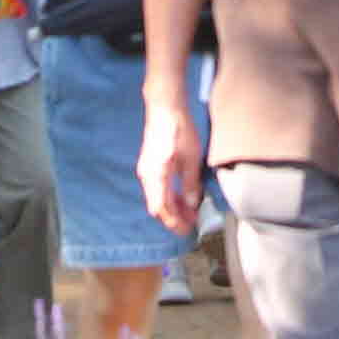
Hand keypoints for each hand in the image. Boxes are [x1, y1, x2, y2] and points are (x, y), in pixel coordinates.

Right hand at [138, 88, 205, 231]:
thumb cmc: (179, 130)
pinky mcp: (150, 166)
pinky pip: (157, 188)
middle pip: (157, 206)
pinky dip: (169, 196)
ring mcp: (146, 171)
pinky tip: (182, 198)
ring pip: (157, 198)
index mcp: (156, 175)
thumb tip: (192, 204)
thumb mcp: (191, 158)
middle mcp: (147, 175)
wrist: (165, 108)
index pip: (161, 208)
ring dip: (172, 208)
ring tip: (190, 213)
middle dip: (174, 218)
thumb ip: (190, 183)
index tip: (187, 230)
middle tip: (192, 224)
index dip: (174, 222)